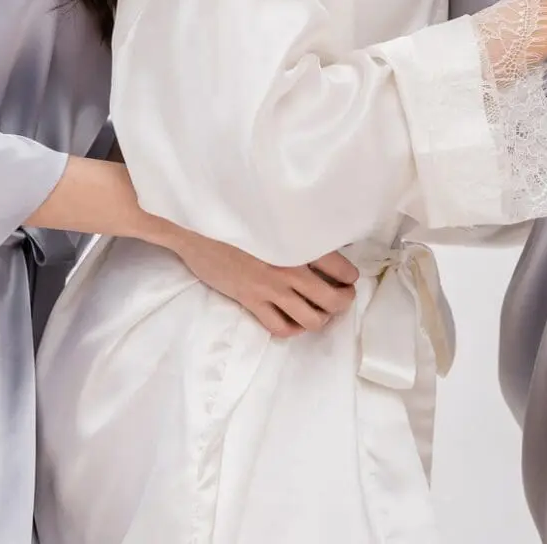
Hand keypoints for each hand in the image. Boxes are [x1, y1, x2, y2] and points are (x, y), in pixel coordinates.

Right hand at [173, 234, 357, 338]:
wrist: (197, 227)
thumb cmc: (236, 216)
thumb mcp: (274, 218)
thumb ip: (298, 230)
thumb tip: (317, 238)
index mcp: (299, 243)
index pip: (343, 269)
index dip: (349, 277)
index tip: (345, 277)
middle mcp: (291, 268)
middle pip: (334, 300)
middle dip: (342, 302)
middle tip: (339, 296)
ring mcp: (271, 289)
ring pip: (312, 319)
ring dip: (320, 319)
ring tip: (318, 311)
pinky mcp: (252, 302)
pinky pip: (281, 328)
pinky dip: (292, 329)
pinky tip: (292, 320)